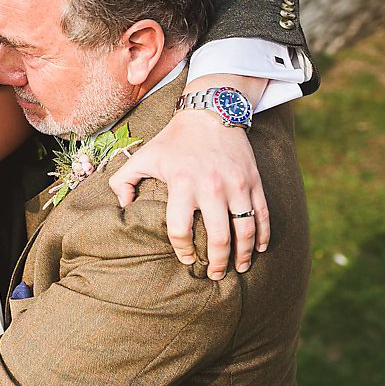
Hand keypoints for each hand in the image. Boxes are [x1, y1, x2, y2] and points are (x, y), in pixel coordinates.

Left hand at [109, 109, 268, 278]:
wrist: (211, 111)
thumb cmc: (173, 139)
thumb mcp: (143, 156)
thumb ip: (122, 181)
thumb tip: (123, 207)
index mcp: (182, 184)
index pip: (181, 230)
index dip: (182, 249)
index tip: (185, 258)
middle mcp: (211, 187)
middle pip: (218, 237)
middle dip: (216, 262)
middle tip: (213, 274)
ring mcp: (236, 185)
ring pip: (244, 230)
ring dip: (243, 254)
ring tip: (239, 268)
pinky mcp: (253, 180)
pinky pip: (262, 214)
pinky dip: (262, 235)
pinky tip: (258, 248)